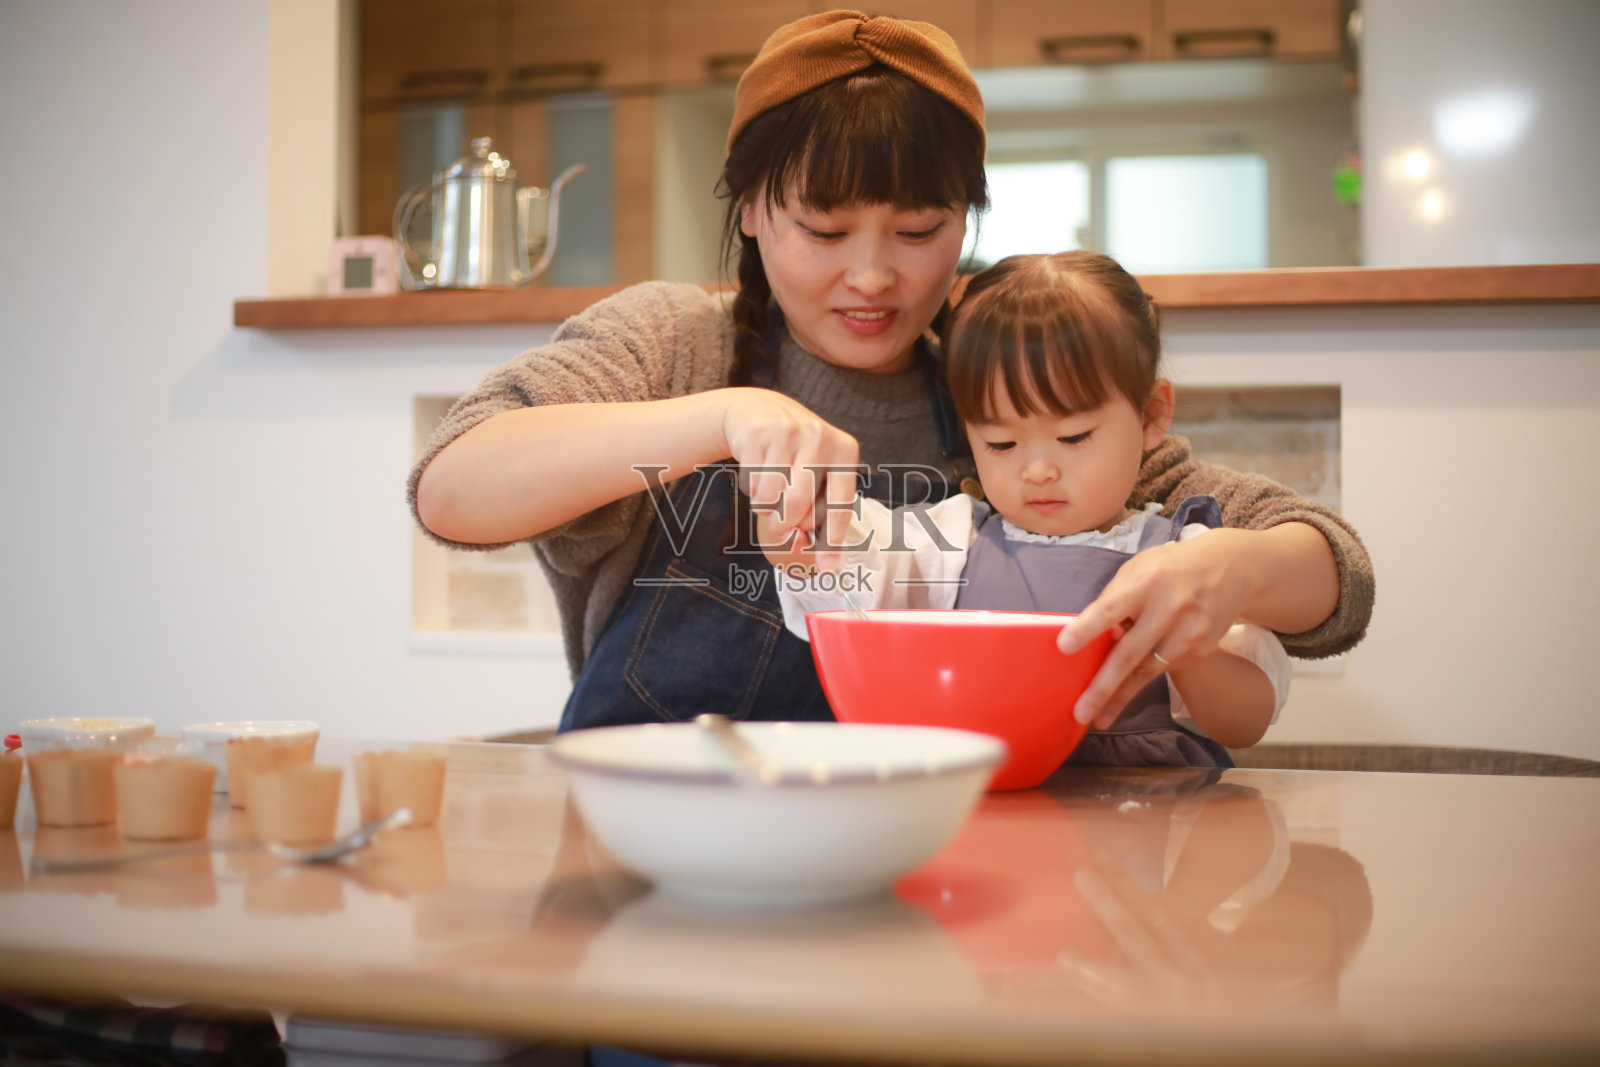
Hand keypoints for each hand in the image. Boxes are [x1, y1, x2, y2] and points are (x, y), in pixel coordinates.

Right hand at [721, 388, 860, 568]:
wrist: (759, 411)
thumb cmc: (795, 452)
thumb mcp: (819, 470)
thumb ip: (822, 509)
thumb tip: (823, 562)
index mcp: (844, 450)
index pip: (839, 503)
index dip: (831, 540)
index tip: (825, 568)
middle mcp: (819, 437)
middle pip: (797, 504)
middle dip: (784, 524)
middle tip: (778, 526)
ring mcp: (787, 432)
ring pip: (770, 496)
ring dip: (765, 506)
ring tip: (770, 490)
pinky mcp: (757, 433)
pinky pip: (751, 482)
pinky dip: (751, 489)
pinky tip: (758, 471)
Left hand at [1056, 530, 1256, 728]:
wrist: (1231, 569)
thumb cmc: (1170, 569)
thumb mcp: (1139, 568)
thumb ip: (1115, 598)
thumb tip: (1093, 634)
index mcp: (1148, 581)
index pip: (1111, 608)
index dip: (1087, 628)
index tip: (1064, 646)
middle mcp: (1170, 608)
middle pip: (1130, 653)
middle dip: (1103, 686)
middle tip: (1081, 712)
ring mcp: (1189, 633)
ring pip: (1147, 672)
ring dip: (1120, 698)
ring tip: (1098, 718)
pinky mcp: (1201, 650)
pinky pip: (1163, 669)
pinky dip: (1141, 679)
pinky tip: (1124, 689)